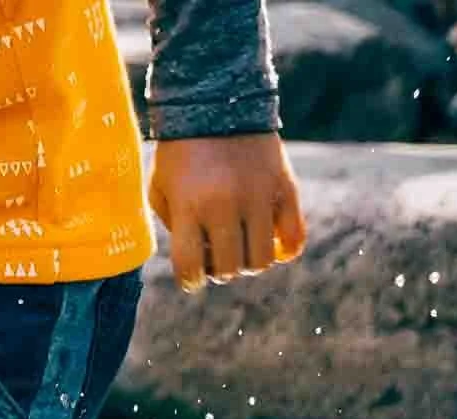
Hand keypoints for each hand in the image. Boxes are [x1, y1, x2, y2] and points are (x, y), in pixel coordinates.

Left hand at [149, 134, 306, 291]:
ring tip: (240, 248)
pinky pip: (294, 237)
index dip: (191, 281)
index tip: (193, 279)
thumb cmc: (182, 151)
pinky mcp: (285, 186)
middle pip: (228, 268)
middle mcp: (226, 205)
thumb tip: (198, 261)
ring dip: (249, 263)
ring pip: (260, 260)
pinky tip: (273, 245)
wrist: (219, 100)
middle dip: (220, 271)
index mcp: (190, 207)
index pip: (190, 266)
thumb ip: (174, 226)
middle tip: (216, 257)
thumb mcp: (162, 187)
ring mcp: (259, 196)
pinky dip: (284, 250)